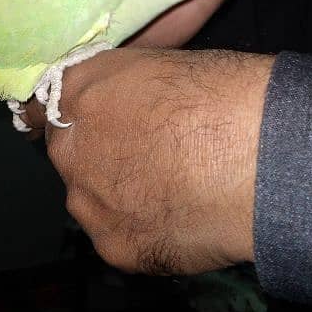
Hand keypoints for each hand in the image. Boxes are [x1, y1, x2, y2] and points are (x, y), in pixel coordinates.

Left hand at [24, 47, 274, 273]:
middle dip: (99, 154)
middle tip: (149, 155)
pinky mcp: (115, 247)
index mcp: (80, 90)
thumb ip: (125, 86)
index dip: (84, 111)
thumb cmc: (222, 93)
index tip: (105, 119)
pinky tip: (180, 218)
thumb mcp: (162, 64)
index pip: (54, 101)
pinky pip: (120, 236)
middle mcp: (70, 147)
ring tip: (171, 191)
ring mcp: (89, 201)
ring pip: (91, 199)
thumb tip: (126, 103)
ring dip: (117, 195)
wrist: (257, 154)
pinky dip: (144, 230)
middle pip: (70, 153)